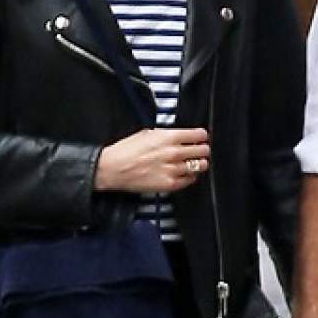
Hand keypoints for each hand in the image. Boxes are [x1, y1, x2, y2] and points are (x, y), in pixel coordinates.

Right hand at [95, 128, 209, 193]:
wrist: (114, 168)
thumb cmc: (127, 151)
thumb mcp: (147, 133)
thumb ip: (166, 135)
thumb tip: (179, 137)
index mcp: (168, 137)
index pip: (198, 135)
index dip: (202, 136)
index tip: (202, 138)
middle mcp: (173, 153)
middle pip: (203, 151)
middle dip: (203, 150)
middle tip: (201, 150)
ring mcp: (173, 169)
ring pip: (199, 166)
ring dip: (199, 164)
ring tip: (195, 162)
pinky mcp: (170, 184)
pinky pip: (190, 180)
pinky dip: (190, 176)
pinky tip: (185, 173)